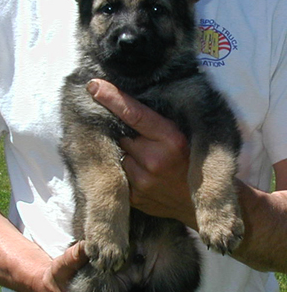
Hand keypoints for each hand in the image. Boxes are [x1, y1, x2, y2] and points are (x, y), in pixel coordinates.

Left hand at [87, 79, 196, 228]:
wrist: (198, 205)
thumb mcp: (186, 137)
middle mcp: (154, 160)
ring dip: (127, 155)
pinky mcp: (134, 198)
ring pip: (119, 156)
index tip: (95, 86)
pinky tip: (144, 176)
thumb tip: (127, 104)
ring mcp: (142, 182)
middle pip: (122, 135)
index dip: (113, 98)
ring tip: (147, 162)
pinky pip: (120, 175)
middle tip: (146, 143)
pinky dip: (127, 172)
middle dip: (128, 135)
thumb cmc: (194, 165)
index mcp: (171, 140)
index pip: (135, 114)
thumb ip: (160, 123)